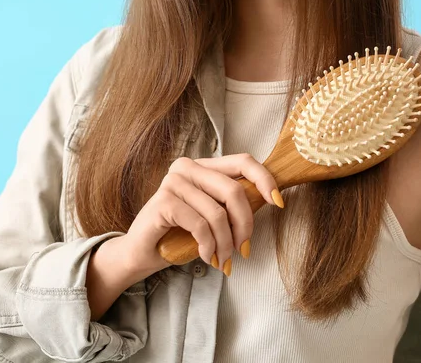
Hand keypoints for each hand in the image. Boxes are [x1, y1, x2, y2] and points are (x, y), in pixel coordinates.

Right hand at [123, 153, 281, 278]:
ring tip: (223, 259)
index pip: (243, 161)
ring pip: (217, 213)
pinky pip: (200, 225)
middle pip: (234, 190)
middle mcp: (187, 167)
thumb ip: (233, 203)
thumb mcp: (213, 215)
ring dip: (225, 243)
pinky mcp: (163, 201)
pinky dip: (208, 245)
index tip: (278, 203)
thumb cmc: (181, 235)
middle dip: (245, 225)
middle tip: (243, 249)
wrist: (142, 254)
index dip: (265, 180)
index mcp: (203, 166)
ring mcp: (173, 182)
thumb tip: (271, 200)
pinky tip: (206, 257)